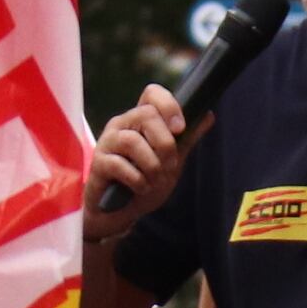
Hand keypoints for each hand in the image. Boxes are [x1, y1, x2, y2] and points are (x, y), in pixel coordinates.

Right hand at [83, 84, 187, 245]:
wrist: (119, 214)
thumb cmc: (144, 183)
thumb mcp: (171, 161)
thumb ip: (187, 139)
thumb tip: (208, 115)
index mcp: (140, 120)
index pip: (152, 93)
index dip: (169, 105)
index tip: (180, 128)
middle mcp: (122, 125)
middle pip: (146, 114)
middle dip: (166, 144)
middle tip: (170, 165)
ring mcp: (107, 143)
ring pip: (133, 140)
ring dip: (152, 165)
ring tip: (155, 180)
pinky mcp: (98, 164)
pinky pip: (119, 165)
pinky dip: (137, 180)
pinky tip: (142, 188)